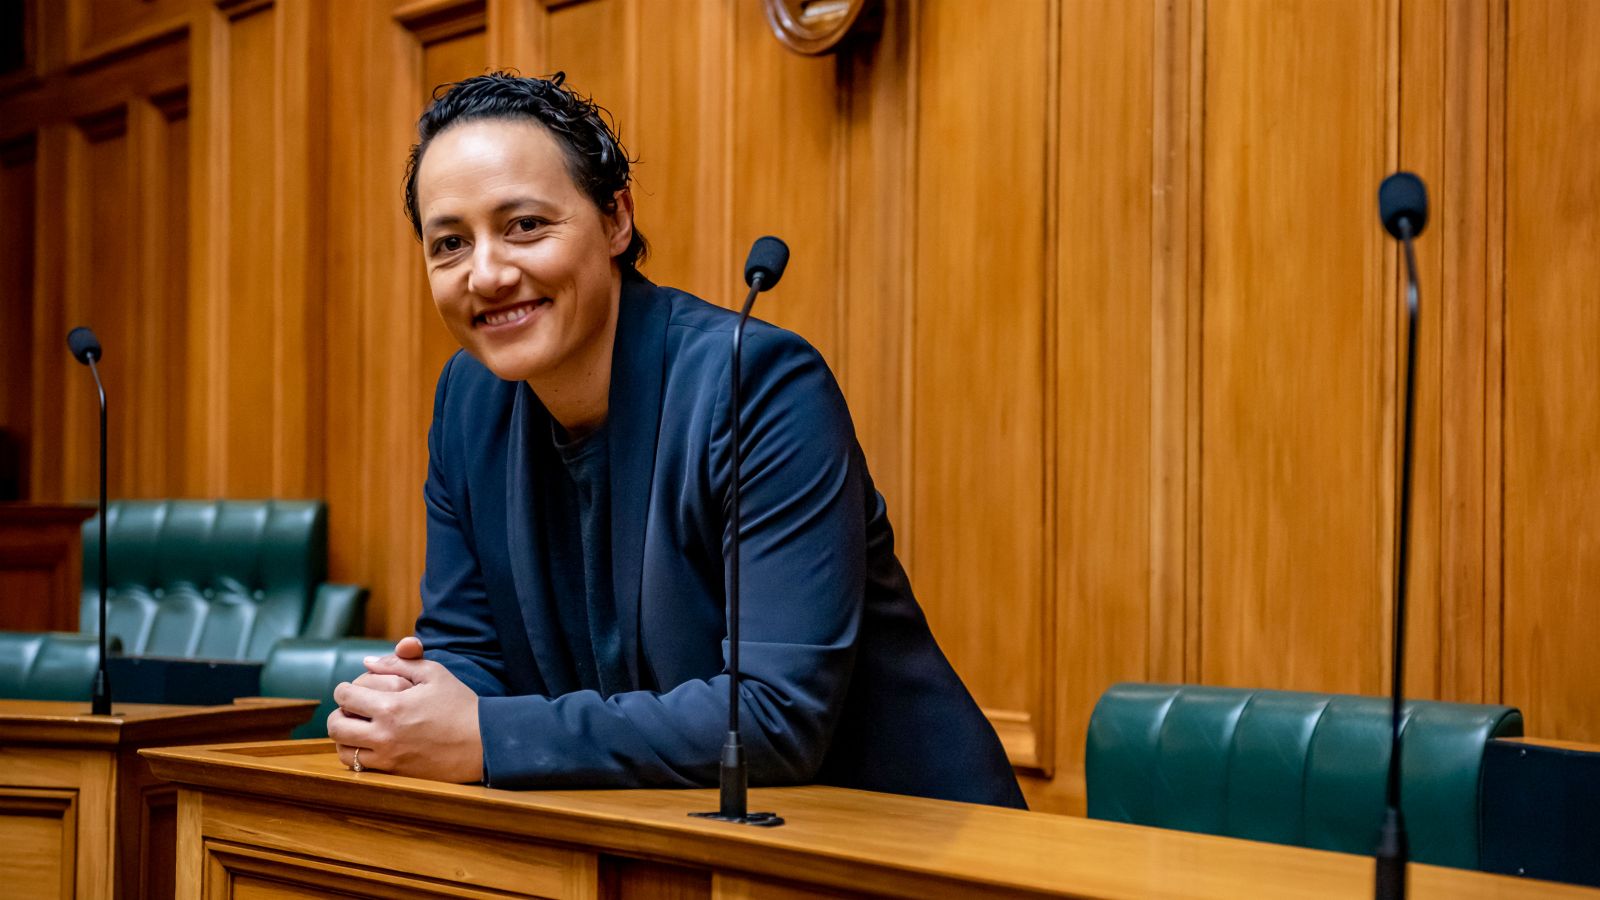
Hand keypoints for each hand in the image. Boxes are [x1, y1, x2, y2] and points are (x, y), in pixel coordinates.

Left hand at [327, 638, 483, 782]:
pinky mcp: (395, 772)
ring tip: (357, 728)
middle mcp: (384, 735)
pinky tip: (369, 745)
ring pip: (343, 750)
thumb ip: (399, 663)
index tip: (353, 689)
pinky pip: (359, 767)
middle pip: (336, 726)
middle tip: (351, 710)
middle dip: (338, 714)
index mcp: (391, 706)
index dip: (344, 689)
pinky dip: (357, 755)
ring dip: (344, 737)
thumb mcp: (434, 673)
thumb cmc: (459, 704)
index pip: (345, 695)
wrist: (482, 742)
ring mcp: (388, 757)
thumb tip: (367, 662)